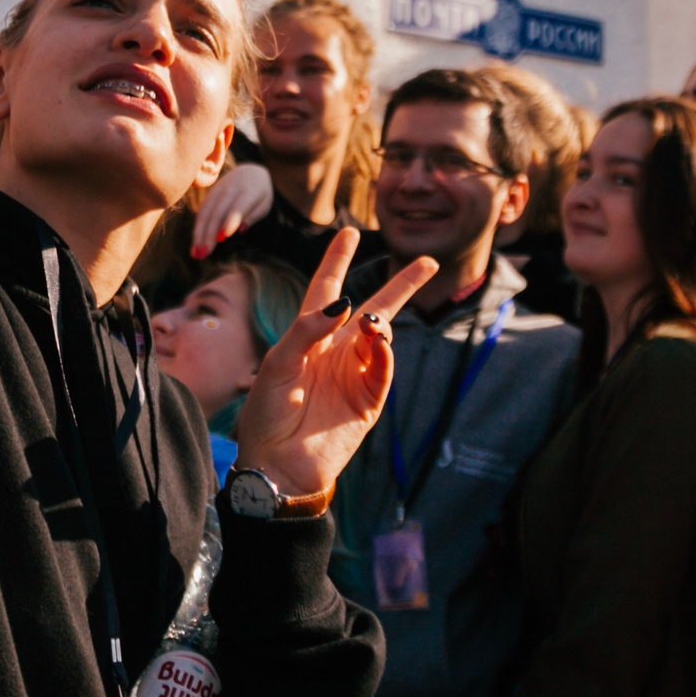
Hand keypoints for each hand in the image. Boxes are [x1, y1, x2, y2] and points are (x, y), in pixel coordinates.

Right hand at [192, 161, 275, 256]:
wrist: (249, 172)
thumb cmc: (260, 194)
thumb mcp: (264, 204)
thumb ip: (253, 216)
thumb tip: (241, 231)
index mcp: (248, 191)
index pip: (237, 207)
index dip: (230, 221)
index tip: (222, 238)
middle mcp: (230, 189)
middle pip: (217, 213)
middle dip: (209, 234)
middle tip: (204, 254)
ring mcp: (217, 191)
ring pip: (205, 213)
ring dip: (199, 234)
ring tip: (197, 254)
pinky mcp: (209, 195)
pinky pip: (201, 212)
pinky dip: (197, 228)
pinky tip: (196, 244)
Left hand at [232, 228, 435, 496]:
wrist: (276, 464)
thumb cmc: (267, 412)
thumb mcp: (277, 362)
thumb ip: (307, 328)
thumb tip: (347, 300)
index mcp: (309, 335)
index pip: (327, 288)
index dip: (337, 259)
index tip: (349, 232)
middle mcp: (336, 350)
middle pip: (375, 308)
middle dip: (401, 285)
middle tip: (428, 262)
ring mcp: (354, 375)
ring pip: (383, 338)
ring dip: (383, 324)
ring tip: (374, 323)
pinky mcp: (367, 401)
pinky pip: (383, 371)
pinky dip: (385, 355)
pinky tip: (380, 343)